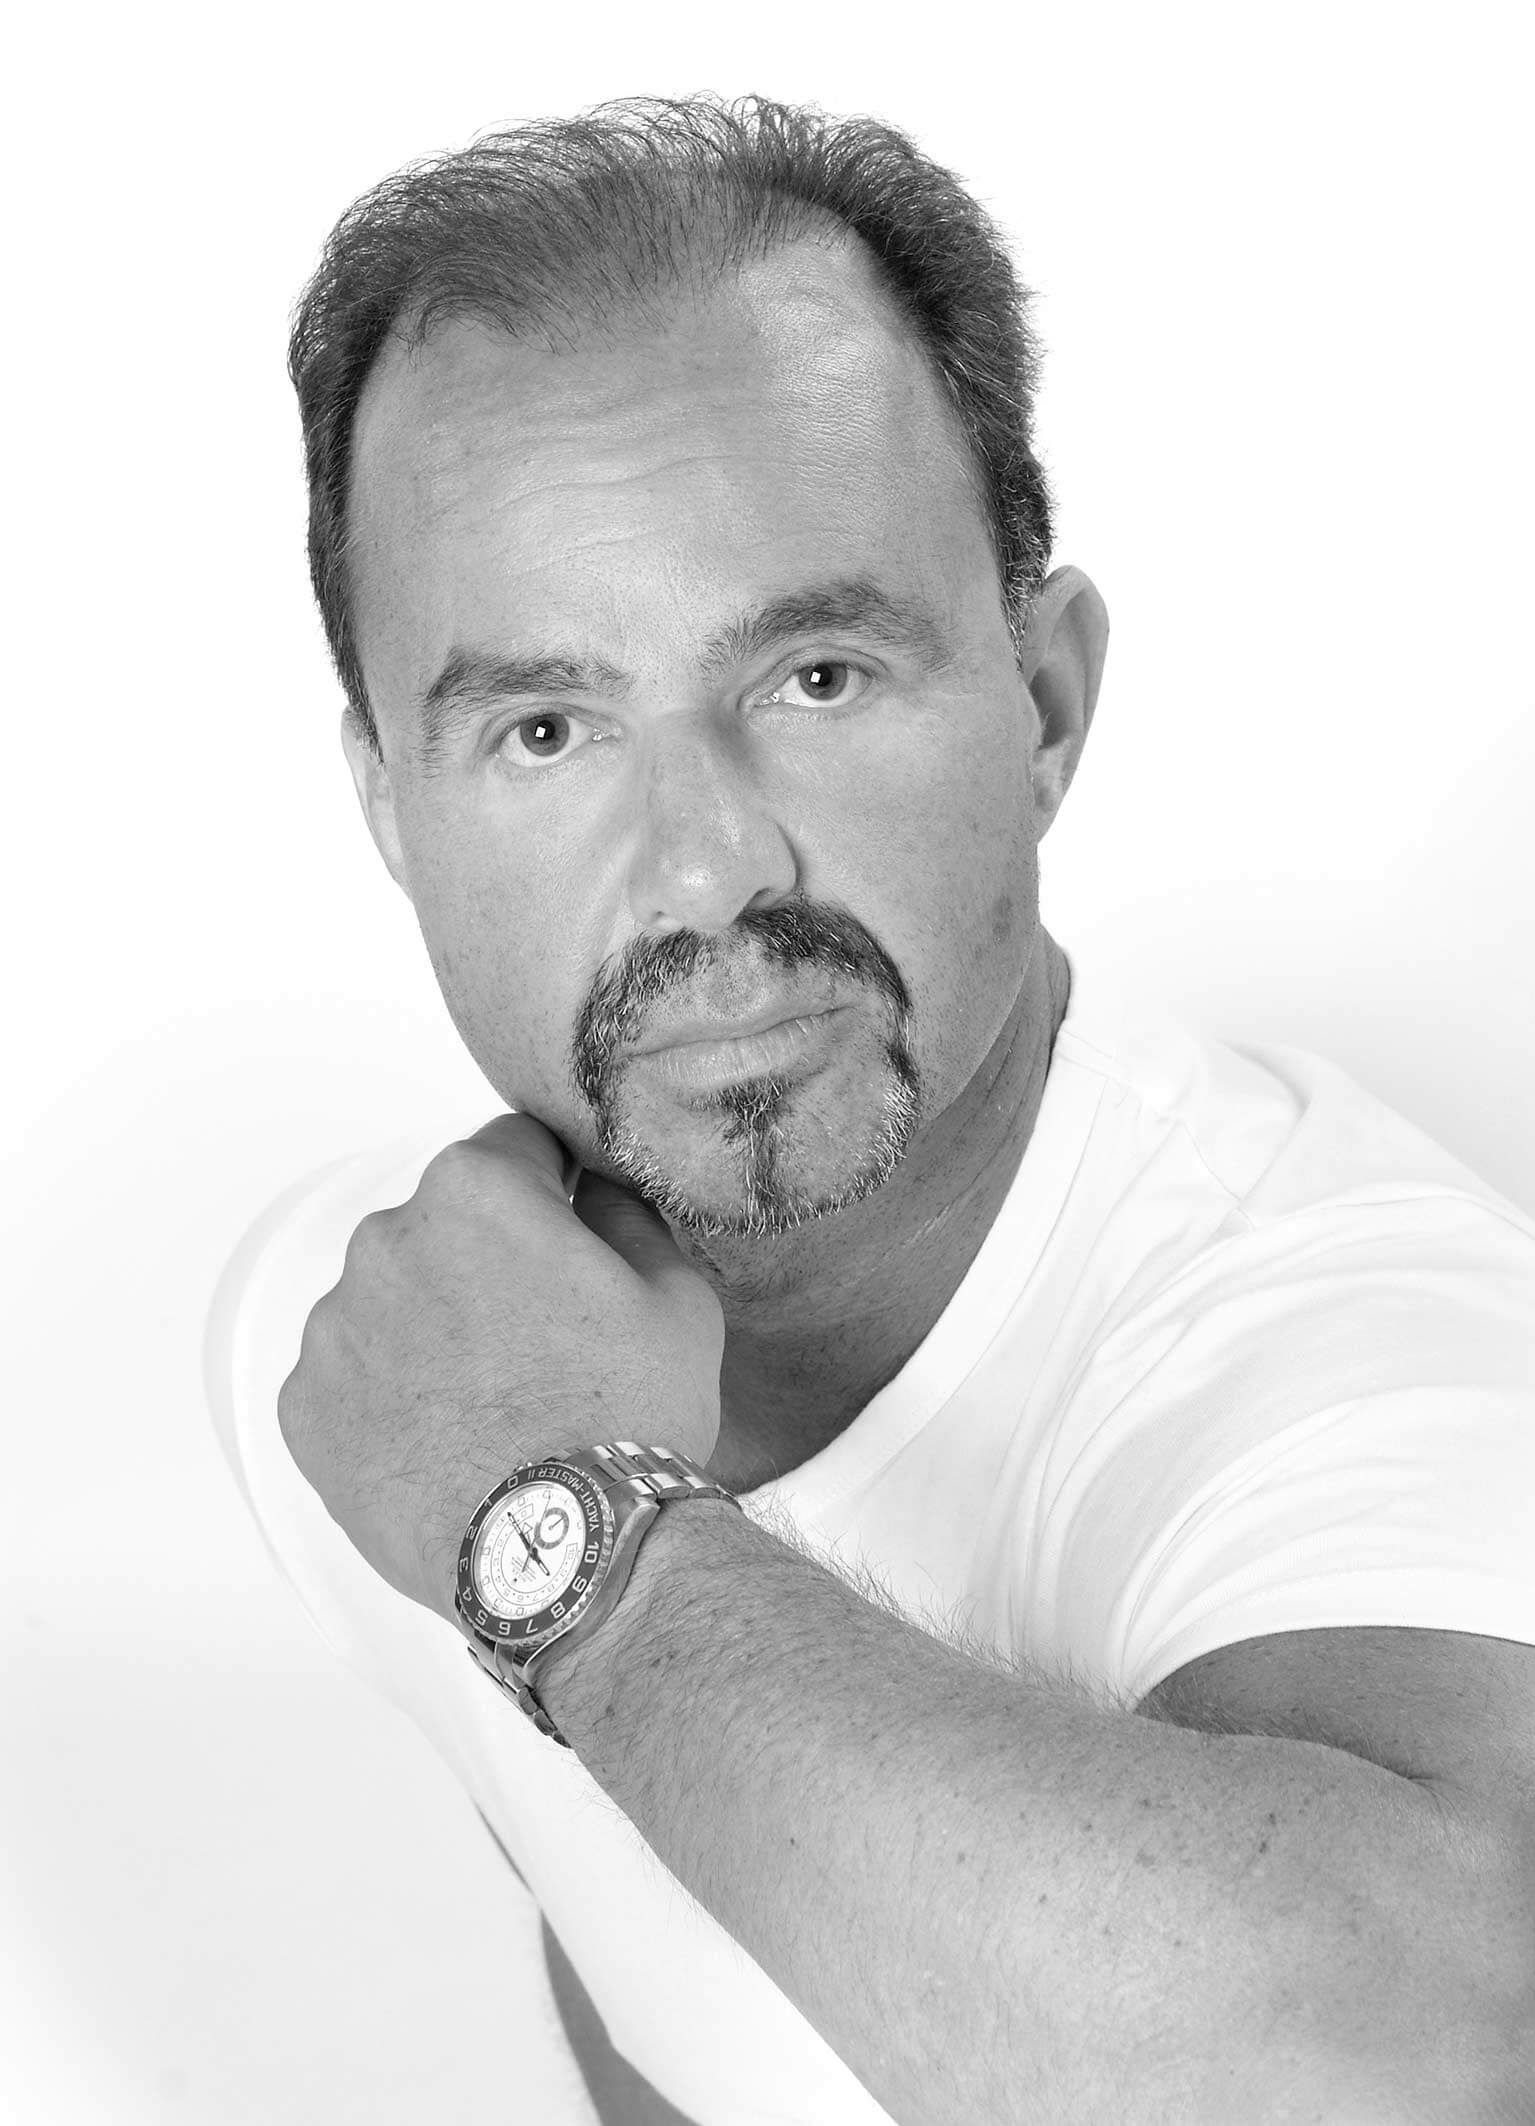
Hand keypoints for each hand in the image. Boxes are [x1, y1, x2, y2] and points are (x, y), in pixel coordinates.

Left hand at [277, 1113, 725, 1620]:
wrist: (566, 1556)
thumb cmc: (632, 1415)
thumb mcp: (675, 1294)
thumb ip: (625, 1210)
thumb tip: (593, 1183)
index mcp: (476, 1190)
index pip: (517, 1148)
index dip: (557, 1194)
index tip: (576, 1250)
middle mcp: (385, 1239)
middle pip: (445, 1226)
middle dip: (488, 1264)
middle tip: (544, 1343)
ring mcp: (334, 1328)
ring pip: (393, 1301)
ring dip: (434, 1329)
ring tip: (494, 1404)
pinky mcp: (304, 1408)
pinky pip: (352, 1378)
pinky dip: (390, 1398)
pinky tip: (448, 1441)